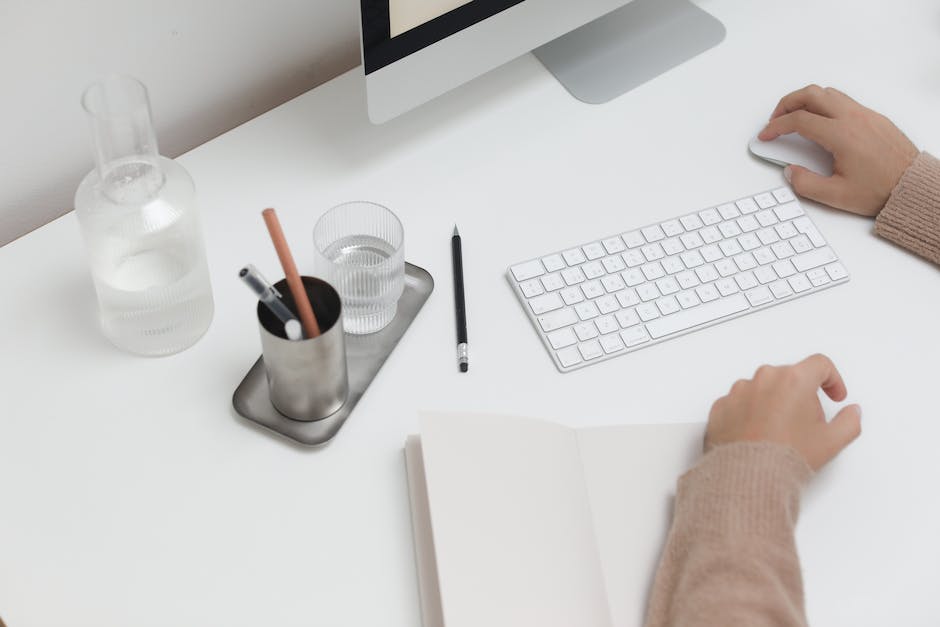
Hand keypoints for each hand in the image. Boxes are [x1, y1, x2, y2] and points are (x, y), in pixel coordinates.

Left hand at [705, 354, 861, 470]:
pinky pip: (740, 402)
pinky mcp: (721, 405)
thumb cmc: (785, 457)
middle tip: (806, 424)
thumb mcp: (832, 442)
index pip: (820, 365)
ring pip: (763, 389)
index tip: (834, 395)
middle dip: (801, 395)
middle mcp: (764, 379)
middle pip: (790, 377)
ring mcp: (739, 391)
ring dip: (773, 403)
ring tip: (778, 433)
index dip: (832, 379)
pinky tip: (757, 435)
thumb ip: (849, 421)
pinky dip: (750, 413)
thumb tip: (852, 413)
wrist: (747, 476)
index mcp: (794, 380)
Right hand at [758, 84, 917, 216]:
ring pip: (827, 93)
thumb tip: (791, 172)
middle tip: (775, 119)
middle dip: (786, 104)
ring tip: (794, 117)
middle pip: (811, 94)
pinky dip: (823, 104)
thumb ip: (806, 184)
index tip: (766, 135)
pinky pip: (843, 100)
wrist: (912, 186)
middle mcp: (853, 118)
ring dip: (805, 100)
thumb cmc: (882, 189)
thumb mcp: (836, 196)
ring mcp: (865, 115)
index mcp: (842, 135)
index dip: (776, 127)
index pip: (799, 120)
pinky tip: (819, 121)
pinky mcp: (874, 118)